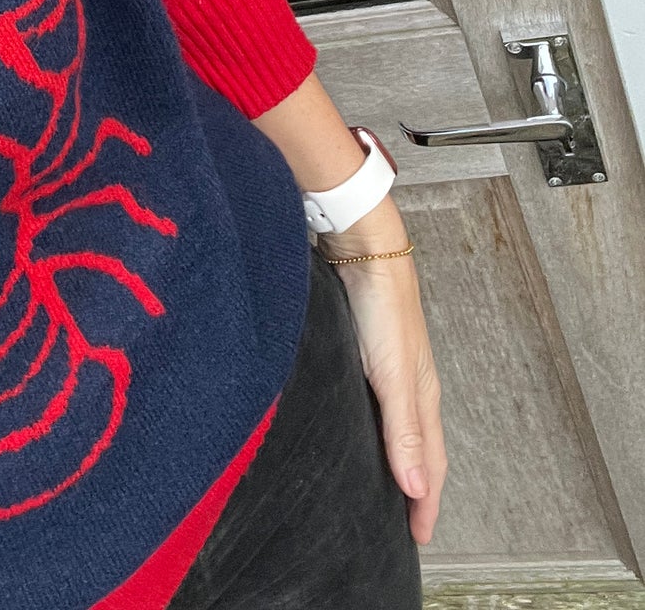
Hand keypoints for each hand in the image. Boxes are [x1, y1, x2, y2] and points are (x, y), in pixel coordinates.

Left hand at [319, 200, 446, 543]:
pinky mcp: (363, 349)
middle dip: (416, 488)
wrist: (362, 247)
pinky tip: (356, 425)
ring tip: (386, 484)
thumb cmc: (382, 305)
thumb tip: (415, 490)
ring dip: (395, 458)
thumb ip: (402, 431)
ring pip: (396, 425)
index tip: (420, 539)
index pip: (429, 464)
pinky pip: (375, 401)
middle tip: (407, 523)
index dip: (425, 503)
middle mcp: (409, 385)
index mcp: (421, 396)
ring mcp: (387, 366)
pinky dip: (374, 426)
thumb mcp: (393, 375)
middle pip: (418, 449)